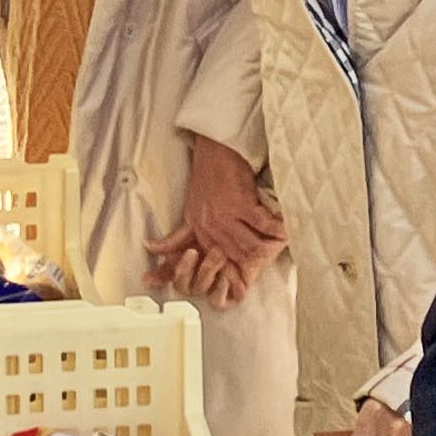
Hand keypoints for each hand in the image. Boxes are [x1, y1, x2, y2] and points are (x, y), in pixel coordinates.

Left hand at [145, 134, 284, 303]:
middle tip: (272, 263)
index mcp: (198, 232)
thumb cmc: (205, 180)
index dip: (231, 273)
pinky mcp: (240, 203)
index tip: (245, 283)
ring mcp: (225, 216)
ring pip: (250, 245)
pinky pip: (262, 224)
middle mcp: (210, 228)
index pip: (215, 261)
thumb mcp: (187, 213)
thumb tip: (150, 250)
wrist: (213, 152)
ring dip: (269, 248)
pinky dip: (276, 229)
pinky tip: (286, 232)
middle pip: (237, 257)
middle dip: (256, 262)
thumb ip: (173, 238)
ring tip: (282, 249)